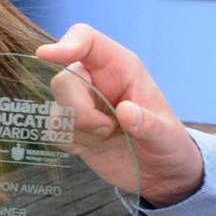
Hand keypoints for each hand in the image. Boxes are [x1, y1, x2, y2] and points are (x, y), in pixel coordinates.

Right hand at [37, 24, 205, 206]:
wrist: (160, 174)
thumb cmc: (168, 143)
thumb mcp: (166, 135)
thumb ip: (148, 124)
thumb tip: (125, 112)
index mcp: (121, 68)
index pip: (87, 41)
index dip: (67, 44)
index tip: (47, 55)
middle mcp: (96, 80)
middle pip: (64, 79)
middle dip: (79, 110)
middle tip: (107, 129)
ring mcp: (81, 103)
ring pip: (57, 106)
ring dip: (79, 129)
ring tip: (106, 137)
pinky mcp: (71, 127)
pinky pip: (54, 129)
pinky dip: (71, 142)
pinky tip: (94, 146)